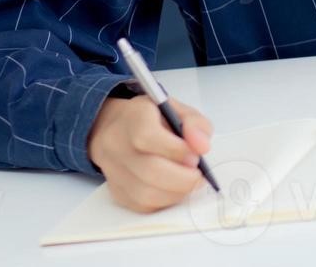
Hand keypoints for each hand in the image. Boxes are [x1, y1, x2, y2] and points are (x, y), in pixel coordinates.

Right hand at [88, 95, 212, 212]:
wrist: (121, 126)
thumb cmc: (153, 118)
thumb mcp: (179, 109)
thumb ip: (195, 124)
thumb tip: (202, 147)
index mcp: (133, 118)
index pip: (148, 137)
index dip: (176, 150)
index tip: (195, 156)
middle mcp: (116, 145)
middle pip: (148, 170)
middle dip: (182, 178)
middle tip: (197, 175)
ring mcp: (113, 170)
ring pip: (144, 194)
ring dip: (175, 193)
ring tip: (188, 182)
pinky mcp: (116, 191)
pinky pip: (141, 205)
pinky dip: (164, 202)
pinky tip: (173, 189)